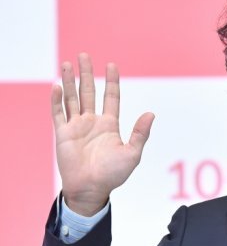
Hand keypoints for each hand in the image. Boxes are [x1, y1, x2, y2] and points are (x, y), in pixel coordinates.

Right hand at [52, 52, 154, 215]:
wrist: (91, 189)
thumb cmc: (113, 175)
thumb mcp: (132, 154)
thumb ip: (140, 133)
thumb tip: (151, 114)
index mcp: (109, 125)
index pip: (111, 98)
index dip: (111, 82)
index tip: (112, 65)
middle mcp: (92, 123)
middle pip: (88, 92)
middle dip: (87, 74)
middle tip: (85, 55)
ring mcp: (76, 127)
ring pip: (72, 98)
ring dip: (70, 81)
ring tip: (68, 63)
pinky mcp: (63, 134)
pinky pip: (58, 113)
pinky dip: (56, 99)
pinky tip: (58, 85)